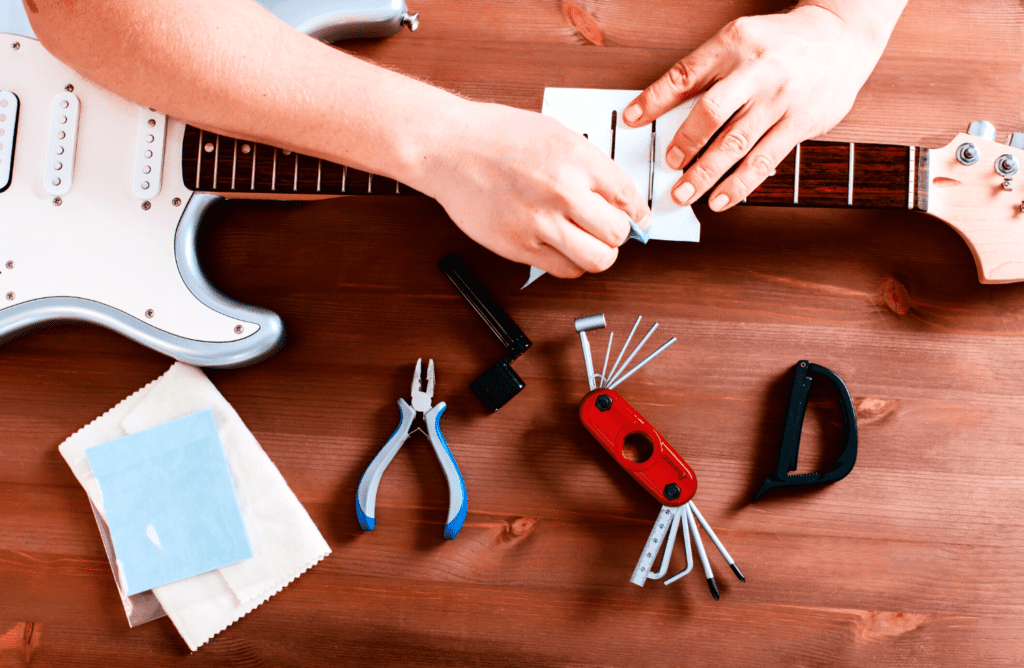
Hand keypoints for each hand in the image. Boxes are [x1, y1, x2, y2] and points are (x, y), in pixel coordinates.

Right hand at [420, 101, 651, 277]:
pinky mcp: (520, 246)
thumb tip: (614, 192)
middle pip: (617, 233)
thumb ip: (587, 163)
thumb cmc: (495, 136)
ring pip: (597, 259)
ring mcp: (541, 222)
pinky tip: (562, 249)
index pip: (628, 197)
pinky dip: (570, 264)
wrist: (450, 148)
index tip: (638, 220)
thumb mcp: (555, 133)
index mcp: (577, 158)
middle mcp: (563, 191)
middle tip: (607, 230)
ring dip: (598, 254)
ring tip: (587, 244)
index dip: (637, 213)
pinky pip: (564, 270)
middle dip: (616, 234)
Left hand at [623, 4, 890, 211]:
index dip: (653, 100)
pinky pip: (765, 160)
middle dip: (685, 143)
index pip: (685, 74)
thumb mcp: (738, 41)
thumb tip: (660, 108)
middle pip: (712, 112)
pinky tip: (721, 200)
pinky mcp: (801, 123)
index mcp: (733, 45)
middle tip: (668, 166)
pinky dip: (739, 185)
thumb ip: (704, 72)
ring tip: (685, 194)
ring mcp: (781, 99)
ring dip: (707, 174)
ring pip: (737, 143)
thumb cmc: (781, 42)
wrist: (841, 35)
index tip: (630, 121)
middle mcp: (757, 71)